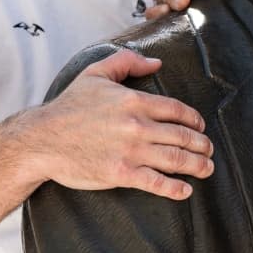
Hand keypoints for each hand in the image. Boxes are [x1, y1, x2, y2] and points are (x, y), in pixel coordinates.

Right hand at [34, 49, 214, 199]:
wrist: (43, 139)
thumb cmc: (68, 107)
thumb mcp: (96, 73)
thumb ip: (127, 61)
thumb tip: (156, 62)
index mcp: (134, 101)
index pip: (176, 110)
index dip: (193, 119)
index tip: (200, 126)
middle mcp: (138, 126)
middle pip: (182, 136)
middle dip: (201, 144)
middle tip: (209, 149)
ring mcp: (132, 151)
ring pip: (176, 159)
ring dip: (197, 165)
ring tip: (206, 168)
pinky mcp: (122, 174)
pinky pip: (157, 182)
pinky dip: (175, 188)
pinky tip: (185, 190)